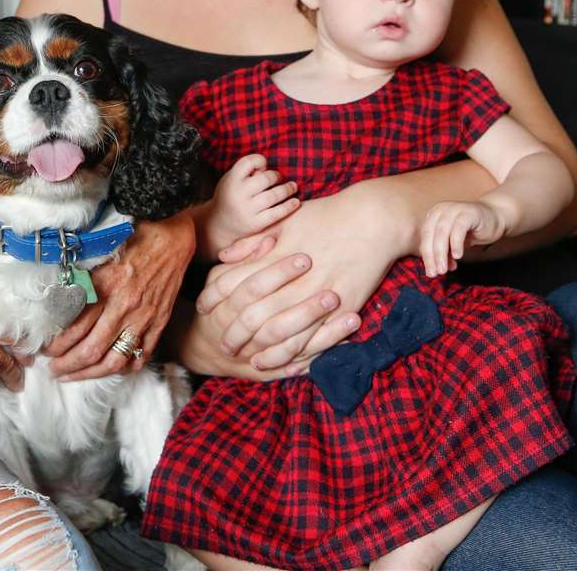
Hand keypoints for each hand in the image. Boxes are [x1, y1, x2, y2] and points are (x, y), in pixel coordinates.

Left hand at [44, 213, 195, 380]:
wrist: (172, 237)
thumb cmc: (132, 239)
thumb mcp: (100, 252)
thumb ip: (80, 277)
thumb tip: (55, 300)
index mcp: (105, 285)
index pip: (74, 326)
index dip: (55, 343)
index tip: (44, 350)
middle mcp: (123, 305)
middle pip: (89, 349)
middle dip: (66, 365)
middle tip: (52, 370)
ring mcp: (143, 318)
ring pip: (113, 360)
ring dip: (89, 374)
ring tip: (72, 376)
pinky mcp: (159, 323)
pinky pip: (140, 355)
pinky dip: (124, 368)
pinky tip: (108, 369)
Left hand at [192, 185, 405, 374]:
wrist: (372, 218)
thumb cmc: (325, 215)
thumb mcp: (283, 221)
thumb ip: (252, 242)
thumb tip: (224, 258)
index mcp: (273, 256)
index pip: (231, 282)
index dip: (213, 297)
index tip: (203, 308)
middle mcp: (291, 280)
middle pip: (250, 314)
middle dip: (233, 332)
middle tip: (222, 343)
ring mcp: (316, 296)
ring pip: (279, 333)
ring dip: (260, 349)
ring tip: (247, 358)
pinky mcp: (341, 308)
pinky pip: (311, 339)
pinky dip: (292, 353)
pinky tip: (282, 360)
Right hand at [202, 154, 300, 257]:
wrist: (219, 225)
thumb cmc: (230, 197)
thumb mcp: (230, 180)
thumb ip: (246, 172)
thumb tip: (267, 168)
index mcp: (231, 180)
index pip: (249, 162)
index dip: (260, 161)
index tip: (264, 165)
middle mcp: (238, 194)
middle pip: (265, 179)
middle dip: (276, 176)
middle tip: (279, 178)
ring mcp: (247, 210)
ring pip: (274, 196)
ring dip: (287, 189)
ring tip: (293, 187)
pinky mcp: (255, 224)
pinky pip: (276, 213)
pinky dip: (289, 206)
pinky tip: (296, 202)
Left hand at [421, 200, 506, 276]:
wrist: (495, 217)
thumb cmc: (472, 230)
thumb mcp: (454, 243)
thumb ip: (445, 253)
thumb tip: (437, 270)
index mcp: (434, 215)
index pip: (425, 237)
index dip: (426, 256)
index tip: (430, 272)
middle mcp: (441, 210)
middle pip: (431, 235)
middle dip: (432, 256)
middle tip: (436, 273)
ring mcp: (454, 209)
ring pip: (442, 233)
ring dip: (441, 253)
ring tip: (444, 269)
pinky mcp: (468, 213)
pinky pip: (458, 229)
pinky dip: (456, 244)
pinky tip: (458, 256)